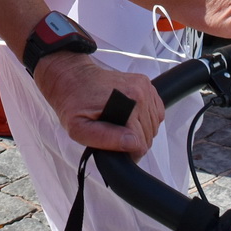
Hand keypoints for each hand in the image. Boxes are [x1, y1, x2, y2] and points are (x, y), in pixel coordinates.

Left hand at [32, 53, 163, 158]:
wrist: (73, 77)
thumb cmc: (74, 103)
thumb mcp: (79, 128)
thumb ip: (105, 138)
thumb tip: (132, 143)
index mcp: (127, 104)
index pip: (141, 143)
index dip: (129, 153)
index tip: (115, 149)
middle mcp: (140, 93)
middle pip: (149, 134)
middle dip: (134, 141)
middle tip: (115, 137)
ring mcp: (145, 86)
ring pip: (154, 124)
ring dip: (140, 130)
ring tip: (120, 126)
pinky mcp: (145, 83)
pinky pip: (157, 111)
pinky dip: (147, 118)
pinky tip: (130, 117)